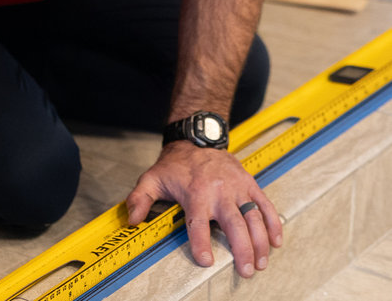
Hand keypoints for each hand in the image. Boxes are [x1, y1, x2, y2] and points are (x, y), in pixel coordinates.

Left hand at [125, 141, 282, 278]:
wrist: (197, 138)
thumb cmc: (175, 164)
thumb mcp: (152, 178)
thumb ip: (140, 199)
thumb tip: (132, 219)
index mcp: (195, 193)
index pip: (197, 223)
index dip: (200, 243)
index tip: (205, 261)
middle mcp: (218, 191)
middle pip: (233, 224)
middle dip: (242, 249)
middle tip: (246, 271)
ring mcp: (237, 186)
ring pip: (253, 216)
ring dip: (260, 241)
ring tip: (262, 263)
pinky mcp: (249, 182)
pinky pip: (264, 203)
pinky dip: (273, 222)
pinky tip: (276, 241)